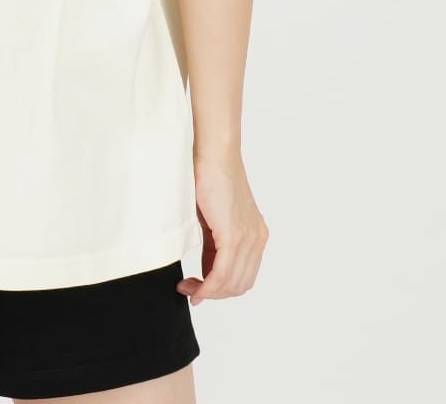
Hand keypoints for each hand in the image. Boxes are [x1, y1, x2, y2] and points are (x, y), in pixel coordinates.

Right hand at [177, 149, 268, 304]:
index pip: (242, 276)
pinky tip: (195, 288)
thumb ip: (213, 242)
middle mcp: (257, 239)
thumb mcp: (212, 217)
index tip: (197, 288)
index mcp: (254, 234)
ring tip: (188, 287)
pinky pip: (223, 273)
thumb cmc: (208, 174)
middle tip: (189, 289)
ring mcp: (248, 238)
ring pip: (232, 283)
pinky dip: (208, 286)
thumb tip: (205, 266)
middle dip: (213, 293)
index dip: (220, 288)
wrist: (213, 151)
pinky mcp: (234, 235)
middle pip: (240, 284)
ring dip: (209, 292)